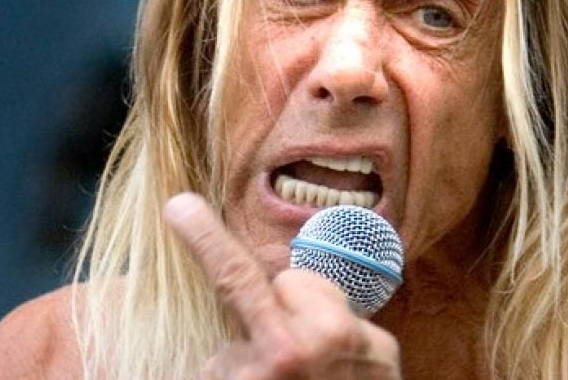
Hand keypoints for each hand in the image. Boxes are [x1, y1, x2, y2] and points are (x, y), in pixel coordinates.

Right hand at [163, 193, 401, 378]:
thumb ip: (235, 353)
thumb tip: (236, 317)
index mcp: (276, 356)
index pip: (233, 278)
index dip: (203, 238)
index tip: (181, 204)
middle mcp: (324, 344)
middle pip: (289, 281)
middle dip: (277, 302)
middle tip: (273, 348)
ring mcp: (363, 349)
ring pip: (323, 294)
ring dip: (310, 316)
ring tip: (306, 363)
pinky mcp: (387, 355)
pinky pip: (352, 322)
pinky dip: (341, 341)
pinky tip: (334, 374)